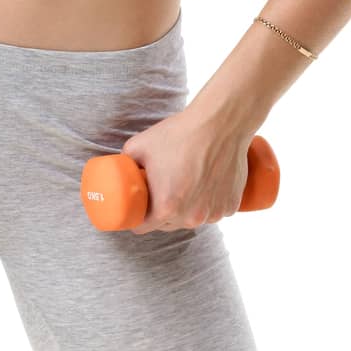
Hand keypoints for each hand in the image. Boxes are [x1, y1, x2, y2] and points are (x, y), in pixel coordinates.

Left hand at [121, 103, 254, 234]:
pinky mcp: (230, 207)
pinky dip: (207, 202)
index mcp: (165, 208)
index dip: (136, 217)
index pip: (142, 227)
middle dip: (160, 211)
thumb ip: (126, 164)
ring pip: (191, 218)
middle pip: (167, 224)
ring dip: (186, 208)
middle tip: (161, 188)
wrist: (219, 124)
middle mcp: (190, 217)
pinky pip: (212, 211)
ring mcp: (212, 214)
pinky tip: (205, 182)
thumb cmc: (179, 134)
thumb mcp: (138, 146)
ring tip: (185, 181)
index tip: (137, 207)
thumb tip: (120, 171)